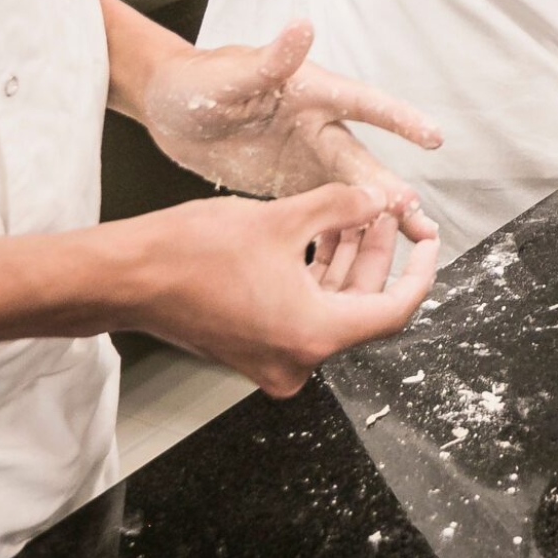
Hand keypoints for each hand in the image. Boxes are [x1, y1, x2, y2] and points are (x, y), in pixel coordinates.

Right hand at [124, 185, 439, 396]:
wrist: (128, 277)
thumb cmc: (194, 253)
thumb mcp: (284, 218)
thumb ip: (343, 208)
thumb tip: (380, 200)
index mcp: (314, 336)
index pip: (395, 309)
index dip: (420, 269)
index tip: (430, 237)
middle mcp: (297, 358)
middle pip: (363, 303)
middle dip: (378, 251)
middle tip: (387, 207)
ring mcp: (273, 355)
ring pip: (332, 303)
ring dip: (347, 257)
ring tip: (356, 208)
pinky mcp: (254, 343)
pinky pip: (303, 307)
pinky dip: (317, 270)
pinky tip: (323, 228)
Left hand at [141, 20, 440, 233]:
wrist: (166, 108)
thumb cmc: (197, 80)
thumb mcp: (230, 74)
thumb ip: (270, 59)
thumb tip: (303, 25)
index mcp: (310, 91)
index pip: (363, 104)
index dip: (399, 119)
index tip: (434, 138)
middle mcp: (316, 123)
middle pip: (358, 158)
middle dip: (387, 184)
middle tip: (415, 212)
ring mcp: (303, 155)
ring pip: (347, 186)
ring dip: (374, 210)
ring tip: (405, 236)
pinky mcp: (287, 182)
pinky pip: (321, 206)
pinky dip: (342, 225)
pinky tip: (358, 251)